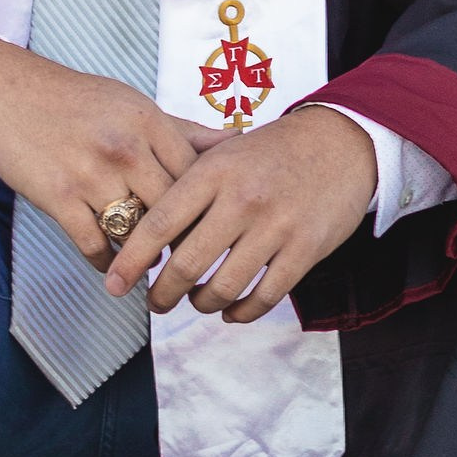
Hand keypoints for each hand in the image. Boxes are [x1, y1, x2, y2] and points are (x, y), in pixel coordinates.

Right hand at [0, 37, 222, 267]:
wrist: (5, 91)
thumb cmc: (75, 100)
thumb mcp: (133, 105)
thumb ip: (183, 130)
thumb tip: (237, 140)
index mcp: (149, 122)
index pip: (196, 177)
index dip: (208, 209)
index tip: (211, 230)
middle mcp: (126, 148)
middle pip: (173, 210)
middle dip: (183, 241)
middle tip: (188, 264)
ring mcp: (92, 174)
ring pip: (136, 232)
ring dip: (143, 256)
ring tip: (149, 268)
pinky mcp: (59, 197)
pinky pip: (94, 245)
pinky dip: (105, 261)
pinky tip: (109, 264)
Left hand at [104, 104, 376, 323]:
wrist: (340, 144)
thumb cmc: (271, 152)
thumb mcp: (223, 152)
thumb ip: (184, 182)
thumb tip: (136, 222)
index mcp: (214, 171)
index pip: (160, 223)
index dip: (131, 259)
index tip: (115, 284)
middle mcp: (242, 198)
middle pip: (188, 264)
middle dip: (163, 293)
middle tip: (155, 302)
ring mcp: (276, 226)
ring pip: (224, 286)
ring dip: (202, 303)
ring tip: (196, 301)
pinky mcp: (305, 249)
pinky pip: (265, 296)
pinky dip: (241, 312)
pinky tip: (231, 310)